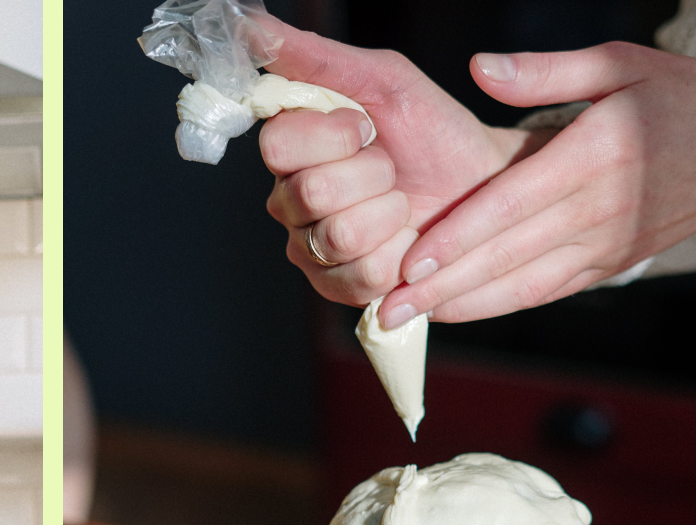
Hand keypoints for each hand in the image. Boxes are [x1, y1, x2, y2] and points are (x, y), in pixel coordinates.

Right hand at [255, 15, 531, 311]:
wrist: (487, 189)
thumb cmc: (435, 133)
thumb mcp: (382, 79)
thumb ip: (312, 55)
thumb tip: (248, 25)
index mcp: (291, 150)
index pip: (277, 145)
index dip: (333, 136)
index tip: (368, 127)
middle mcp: (289, 202)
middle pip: (310, 193)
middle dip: (372, 176)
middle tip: (391, 169)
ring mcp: (310, 249)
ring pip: (337, 236)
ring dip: (389, 215)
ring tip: (401, 205)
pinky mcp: (338, 289)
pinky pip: (359, 276)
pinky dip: (398, 255)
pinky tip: (404, 242)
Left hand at [378, 43, 695, 325]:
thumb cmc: (673, 97)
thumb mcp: (621, 65)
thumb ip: (546, 71)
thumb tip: (480, 67)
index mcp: (594, 156)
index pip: (511, 204)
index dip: (457, 237)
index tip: (409, 261)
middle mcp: (599, 208)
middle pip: (507, 254)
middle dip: (442, 286)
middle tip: (386, 307)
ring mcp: (606, 242)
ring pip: (523, 283)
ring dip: (461, 306)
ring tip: (405, 320)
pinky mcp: (609, 263)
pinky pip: (547, 291)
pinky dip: (498, 305)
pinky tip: (454, 312)